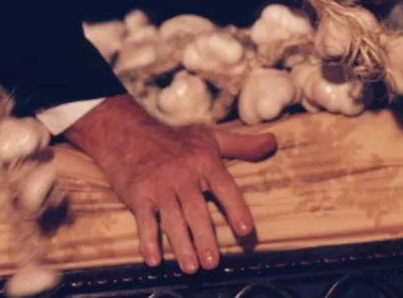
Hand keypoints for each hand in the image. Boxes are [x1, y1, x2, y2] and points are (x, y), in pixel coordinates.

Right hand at [64, 94, 275, 272]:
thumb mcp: (211, 138)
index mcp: (205, 161)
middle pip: (196, 210)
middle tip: (213, 263)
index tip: (246, 230)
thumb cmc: (177, 140)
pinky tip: (154, 260)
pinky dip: (147, 241)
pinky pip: (144, 221)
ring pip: (172, 219)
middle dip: (204, 237)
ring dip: (181, 245)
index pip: (225, 187)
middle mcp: (182, 174)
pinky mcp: (138, 194)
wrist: (129, 135)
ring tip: (191, 267)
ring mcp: (159, 185)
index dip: (236, 208)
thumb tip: (273, 142)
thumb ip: (243, 145)